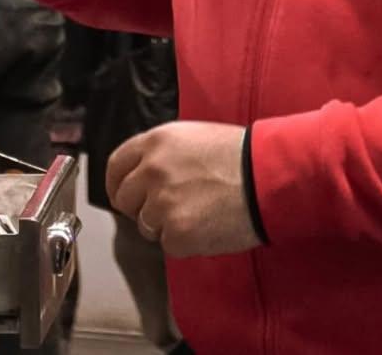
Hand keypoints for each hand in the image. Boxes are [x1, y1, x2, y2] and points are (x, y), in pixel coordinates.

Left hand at [106, 122, 259, 258]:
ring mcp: (162, 203)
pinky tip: (206, 224)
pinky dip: (185, 241)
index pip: (115, 165)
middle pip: (124, 199)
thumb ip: (161, 153)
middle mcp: (152, 170)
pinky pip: (168, 245)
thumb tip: (142, 173)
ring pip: (146, 225)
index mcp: (155, 142)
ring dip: (166, 225)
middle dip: (140, 207)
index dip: (117, 183)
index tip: (122, 194)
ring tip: (198, 211)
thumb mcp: (192, 137)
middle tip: (167, 208)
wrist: (266, 177)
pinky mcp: (177, 233)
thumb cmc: (238, 155)